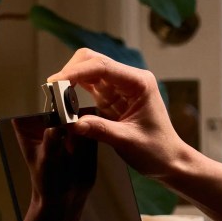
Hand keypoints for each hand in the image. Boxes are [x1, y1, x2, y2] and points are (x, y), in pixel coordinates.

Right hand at [47, 48, 189, 178]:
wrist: (168, 160)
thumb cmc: (156, 149)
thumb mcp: (128, 141)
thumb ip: (101, 130)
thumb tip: (73, 123)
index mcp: (139, 83)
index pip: (102, 66)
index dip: (76, 72)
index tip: (56, 82)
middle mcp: (128, 79)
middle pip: (92, 61)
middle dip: (70, 72)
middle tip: (53, 92)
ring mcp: (119, 87)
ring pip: (87, 72)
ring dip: (69, 82)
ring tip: (56, 100)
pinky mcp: (110, 98)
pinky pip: (87, 87)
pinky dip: (73, 93)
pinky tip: (64, 104)